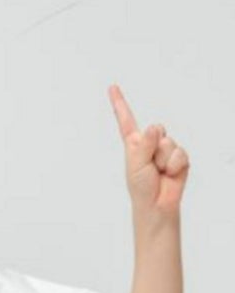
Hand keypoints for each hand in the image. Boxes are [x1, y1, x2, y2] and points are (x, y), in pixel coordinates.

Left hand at [108, 84, 189, 218]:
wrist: (156, 205)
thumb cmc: (140, 187)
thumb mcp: (135, 165)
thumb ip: (144, 145)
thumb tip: (154, 127)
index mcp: (134, 144)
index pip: (126, 121)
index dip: (119, 104)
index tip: (111, 87)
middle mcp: (150, 143)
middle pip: (157, 129)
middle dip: (154, 147)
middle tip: (150, 166)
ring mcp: (166, 150)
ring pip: (169, 142)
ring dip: (163, 160)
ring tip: (159, 172)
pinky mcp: (179, 157)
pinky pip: (180, 153)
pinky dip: (174, 165)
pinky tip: (170, 174)